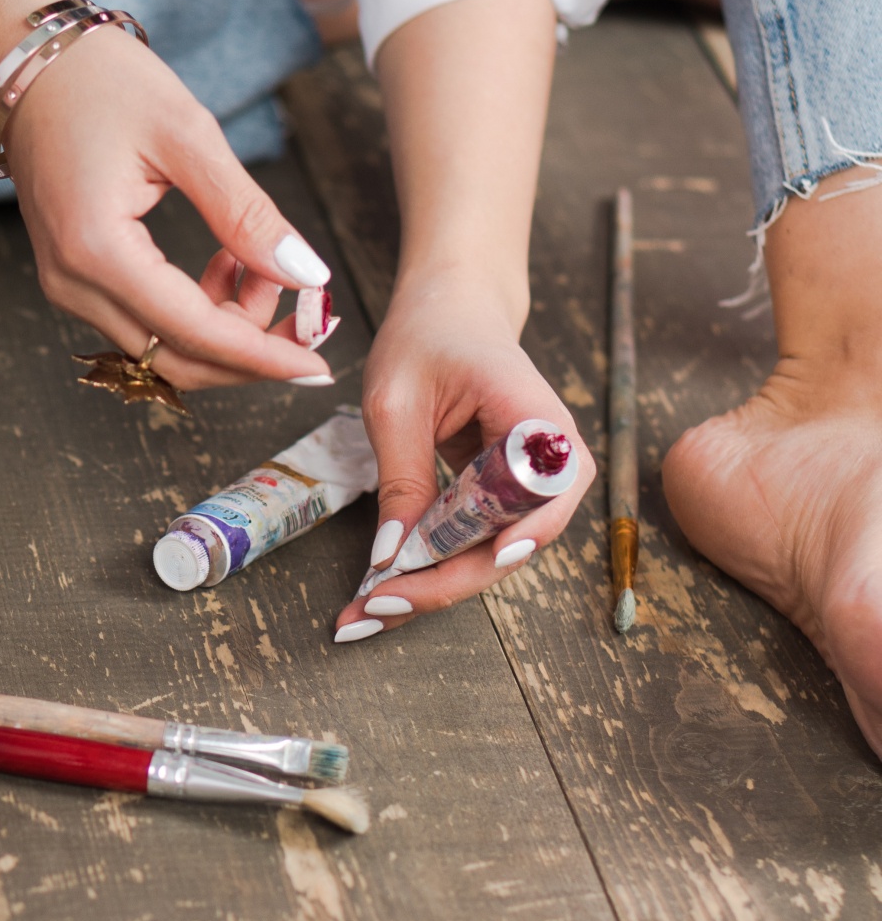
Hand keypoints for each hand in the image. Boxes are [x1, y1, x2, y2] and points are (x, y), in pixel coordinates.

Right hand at [3, 25, 335, 389]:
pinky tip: (226, 261)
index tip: (318, 363)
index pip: (194, 333)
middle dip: (249, 350)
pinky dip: (197, 310)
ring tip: (259, 261)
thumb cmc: (98, 79)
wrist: (25, 58)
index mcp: (97, 250)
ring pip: (162, 347)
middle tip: (305, 313)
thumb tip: (305, 273)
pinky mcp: (74, 277)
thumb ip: (246, 213)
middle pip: (176, 359)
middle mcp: (72, 283)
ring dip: (225, 326)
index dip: (262, 356)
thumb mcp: (187, 135)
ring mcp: (67, 285)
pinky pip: (145, 321)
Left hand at [333, 273, 594, 640]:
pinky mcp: (507, 499)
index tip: (433, 576)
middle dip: (440, 585)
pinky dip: (431, 568)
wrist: (454, 309)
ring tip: (366, 612)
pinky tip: (383, 589)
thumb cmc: (429, 336)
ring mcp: (535, 486)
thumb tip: (391, 558)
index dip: (487, 552)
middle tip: (372, 610)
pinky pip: (475, 544)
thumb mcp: (397, 400)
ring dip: (431, 587)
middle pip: (509, 547)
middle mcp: (553, 463)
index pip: (532, 507)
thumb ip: (401, 476)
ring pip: (490, 556)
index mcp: (539, 422)